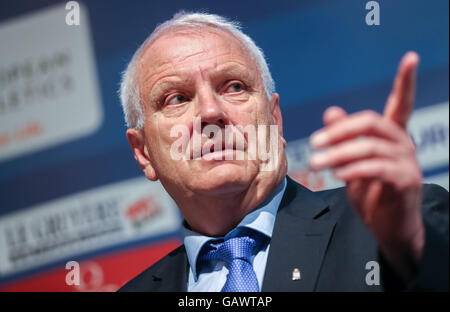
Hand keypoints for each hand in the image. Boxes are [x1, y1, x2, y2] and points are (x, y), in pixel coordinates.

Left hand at [309, 52, 423, 281]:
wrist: (388, 228)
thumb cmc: (371, 193)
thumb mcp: (352, 163)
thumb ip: (344, 138)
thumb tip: (331, 111)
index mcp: (392, 136)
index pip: (401, 103)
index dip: (406, 81)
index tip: (411, 57)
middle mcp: (403, 144)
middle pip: (371, 122)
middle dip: (339, 131)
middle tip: (314, 142)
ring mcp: (407, 162)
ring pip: (368, 146)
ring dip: (337, 153)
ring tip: (316, 162)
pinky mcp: (405, 181)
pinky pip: (376, 168)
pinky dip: (353, 169)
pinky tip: (338, 175)